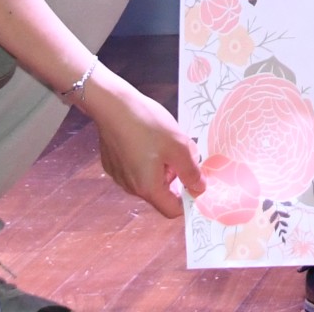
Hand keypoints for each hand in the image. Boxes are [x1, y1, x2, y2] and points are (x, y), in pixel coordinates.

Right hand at [78, 66, 202, 215]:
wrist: (113, 104)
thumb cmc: (147, 124)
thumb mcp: (178, 146)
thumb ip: (191, 171)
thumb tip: (200, 189)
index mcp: (148, 188)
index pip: (172, 209)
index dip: (188, 199)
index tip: (197, 180)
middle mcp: (131, 187)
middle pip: (162, 192)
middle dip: (175, 175)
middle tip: (181, 150)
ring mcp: (120, 176)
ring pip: (149, 178)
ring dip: (162, 165)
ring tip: (164, 140)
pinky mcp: (113, 163)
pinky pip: (136, 168)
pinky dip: (146, 158)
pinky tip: (147, 137)